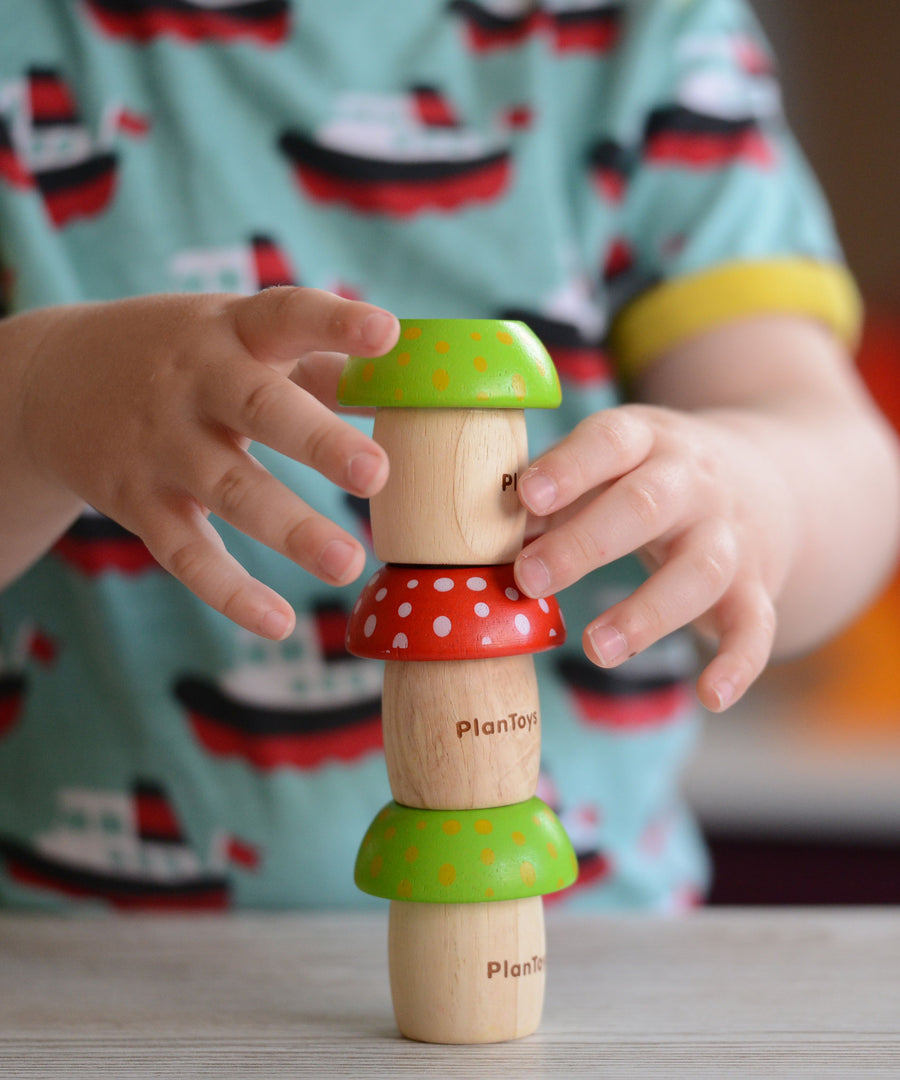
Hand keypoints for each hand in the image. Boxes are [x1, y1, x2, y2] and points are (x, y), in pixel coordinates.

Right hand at [14, 288, 398, 636]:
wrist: (53, 380)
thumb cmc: (183, 358)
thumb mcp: (237, 338)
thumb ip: (319, 364)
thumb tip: (406, 387)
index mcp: (232, 331)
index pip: (287, 315)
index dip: (335, 323)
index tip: (385, 333)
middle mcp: (196, 384)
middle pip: (261, 410)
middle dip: (318, 441)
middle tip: (375, 473)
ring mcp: (163, 445)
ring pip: (230, 489)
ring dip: (290, 529)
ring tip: (347, 564)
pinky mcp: (138, 502)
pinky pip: (187, 553)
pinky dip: (230, 592)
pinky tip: (278, 623)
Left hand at [514, 403, 794, 711]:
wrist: (768, 479)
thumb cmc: (651, 477)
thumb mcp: (608, 465)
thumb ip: (552, 498)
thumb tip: (484, 540)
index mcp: (648, 441)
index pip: (611, 441)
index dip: (570, 467)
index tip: (527, 496)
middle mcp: (694, 484)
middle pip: (647, 506)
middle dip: (586, 543)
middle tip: (530, 579)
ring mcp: (730, 535)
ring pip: (700, 570)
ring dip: (647, 612)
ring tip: (595, 647)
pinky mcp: (756, 586)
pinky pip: (756, 625)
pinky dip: (739, 663)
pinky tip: (711, 696)